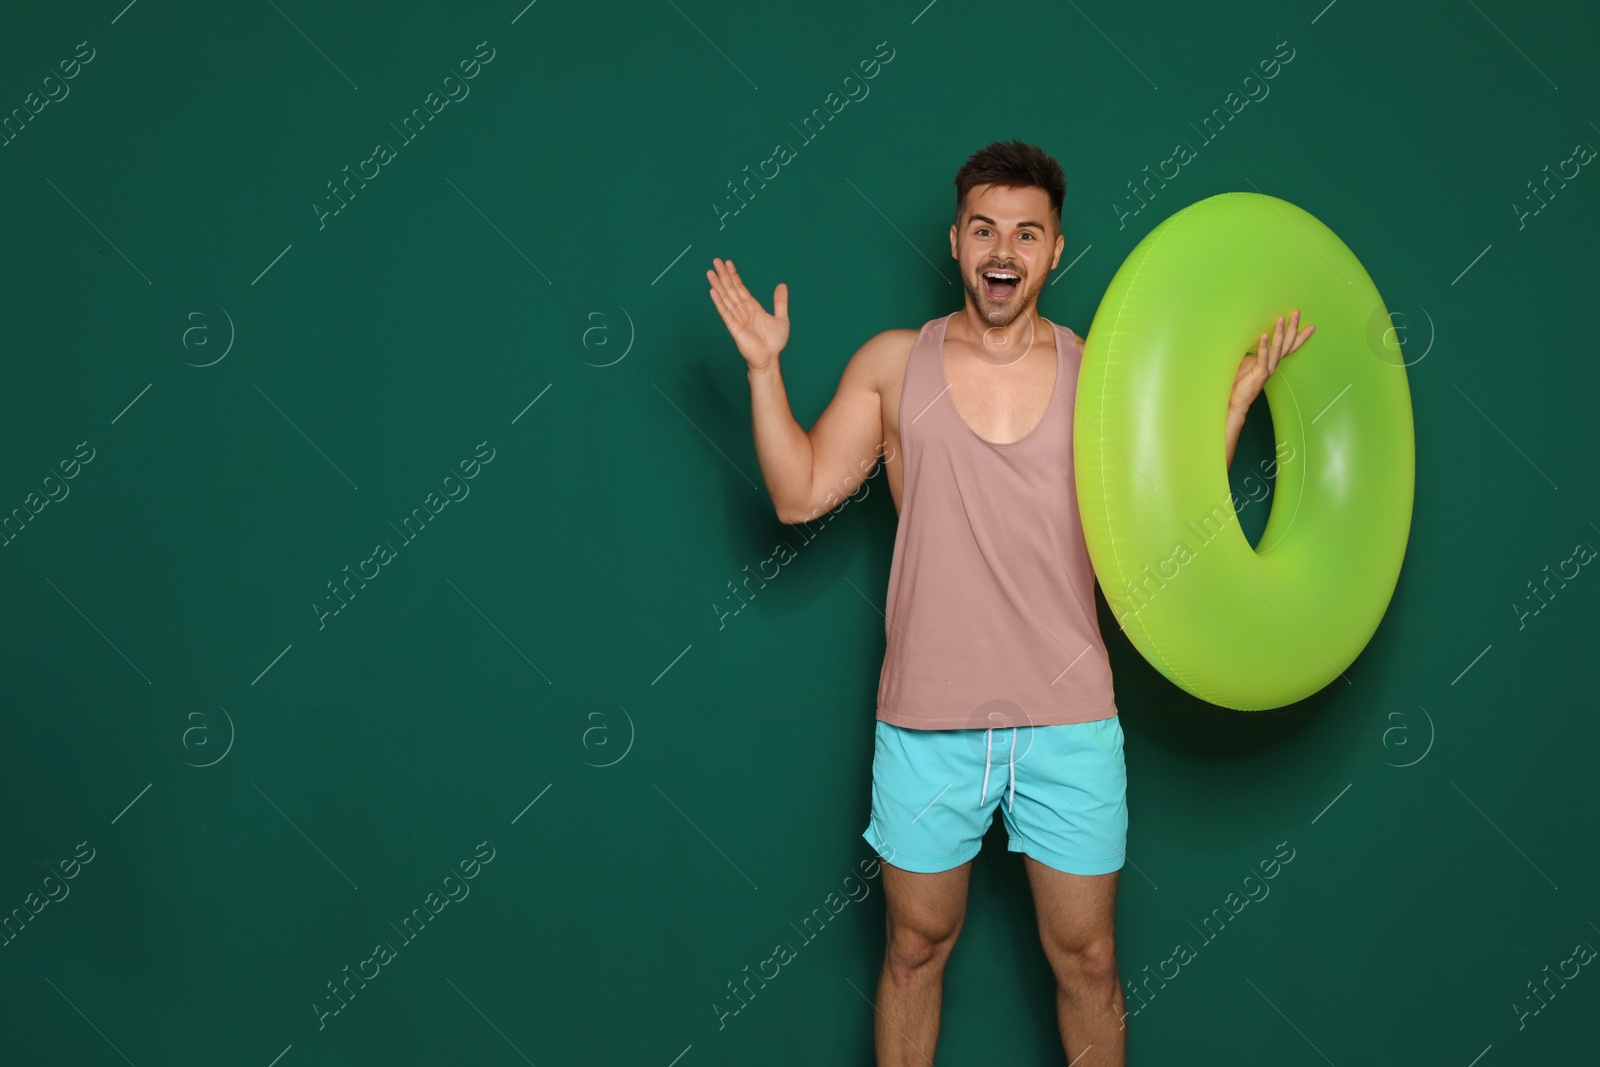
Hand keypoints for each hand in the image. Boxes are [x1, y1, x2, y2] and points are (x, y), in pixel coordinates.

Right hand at [708, 257, 788, 371]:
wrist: (769, 358)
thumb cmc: (774, 342)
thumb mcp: (781, 318)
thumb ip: (780, 302)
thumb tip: (782, 285)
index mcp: (752, 307)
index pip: (740, 287)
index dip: (734, 275)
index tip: (728, 263)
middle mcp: (742, 310)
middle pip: (731, 289)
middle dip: (723, 275)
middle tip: (716, 261)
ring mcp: (737, 317)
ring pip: (726, 297)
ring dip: (718, 284)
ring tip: (710, 272)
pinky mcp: (733, 326)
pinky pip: (725, 312)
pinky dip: (719, 301)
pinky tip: (713, 291)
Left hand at [1230, 310, 1312, 413]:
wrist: (1235, 401)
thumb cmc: (1239, 382)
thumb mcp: (1247, 362)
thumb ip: (1253, 351)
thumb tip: (1251, 336)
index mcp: (1271, 361)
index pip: (1288, 346)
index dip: (1299, 336)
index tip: (1310, 326)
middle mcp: (1273, 364)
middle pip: (1287, 343)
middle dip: (1293, 328)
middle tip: (1297, 312)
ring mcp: (1268, 369)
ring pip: (1277, 348)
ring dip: (1279, 333)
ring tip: (1281, 319)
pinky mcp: (1259, 373)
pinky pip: (1263, 358)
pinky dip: (1264, 346)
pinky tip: (1264, 335)